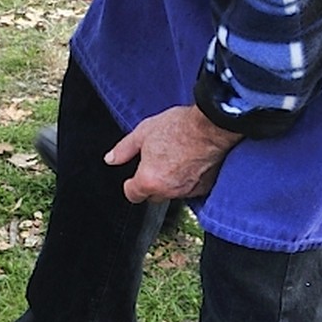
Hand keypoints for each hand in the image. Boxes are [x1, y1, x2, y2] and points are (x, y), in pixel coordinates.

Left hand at [105, 103, 241, 203]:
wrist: (211, 126)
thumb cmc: (179, 127)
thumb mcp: (143, 132)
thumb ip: (124, 149)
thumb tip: (111, 159)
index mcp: (149, 179)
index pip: (133, 195)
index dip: (131, 185)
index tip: (133, 178)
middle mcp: (168, 190)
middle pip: (153, 196)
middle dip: (150, 184)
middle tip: (155, 163)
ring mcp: (187, 191)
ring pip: (171, 193)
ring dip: (169, 183)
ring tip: (173, 159)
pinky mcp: (204, 188)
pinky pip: (189, 189)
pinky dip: (187, 181)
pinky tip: (188, 164)